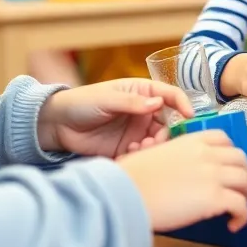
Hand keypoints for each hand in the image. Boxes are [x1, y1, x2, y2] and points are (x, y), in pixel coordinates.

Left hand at [36, 78, 193, 157]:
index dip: (183, 104)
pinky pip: (145, 153)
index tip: (190, 116)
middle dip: (170, 131)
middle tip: (158, 139)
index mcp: (142, 92)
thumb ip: (131, 102)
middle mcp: (144, 111)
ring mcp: (138, 130)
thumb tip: (158, 103)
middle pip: (170, 121)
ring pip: (160, 139)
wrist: (57, 126)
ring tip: (140, 147)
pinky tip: (129, 153)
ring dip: (157, 145)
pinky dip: (143, 155)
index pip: (170, 95)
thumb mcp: (106, 98)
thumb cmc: (81, 103)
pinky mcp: (129, 147)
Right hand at [119, 131, 246, 232]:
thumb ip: (175, 156)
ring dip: (245, 195)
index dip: (229, 154)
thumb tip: (179, 171)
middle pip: (241, 160)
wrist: (126, 194)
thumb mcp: (155, 154)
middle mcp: (207, 155)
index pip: (224, 139)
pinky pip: (241, 206)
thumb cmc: (131, 177)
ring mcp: (213, 175)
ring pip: (245, 182)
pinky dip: (243, 216)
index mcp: (192, 141)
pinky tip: (233, 224)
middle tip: (235, 189)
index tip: (226, 166)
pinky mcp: (214, 198)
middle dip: (242, 174)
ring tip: (236, 209)